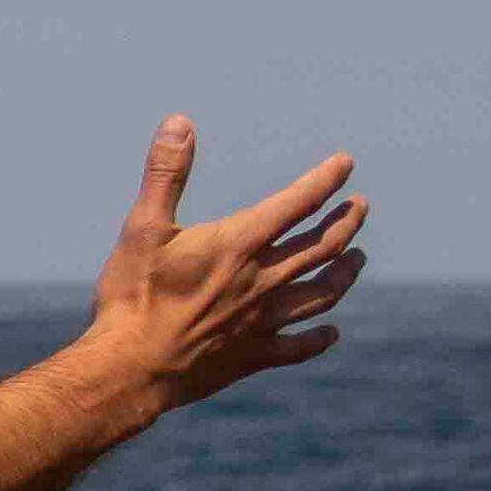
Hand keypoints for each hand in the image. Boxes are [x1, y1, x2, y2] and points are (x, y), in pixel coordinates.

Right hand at [75, 116, 369, 423]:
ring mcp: (262, 321)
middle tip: (360, 207)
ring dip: (344, 273)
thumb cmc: (133, 296)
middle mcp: (262, 281)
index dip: (324, 180)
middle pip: (321, 246)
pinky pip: (298, 347)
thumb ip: (166, 174)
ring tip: (356, 258)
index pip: (297, 203)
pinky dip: (319, 338)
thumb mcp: (142, 227)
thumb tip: (180, 122)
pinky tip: (332, 332)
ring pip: (321, 293)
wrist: (129, 368)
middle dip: (345, 222)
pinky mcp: (252, 356)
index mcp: (239, 244)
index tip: (344, 164)